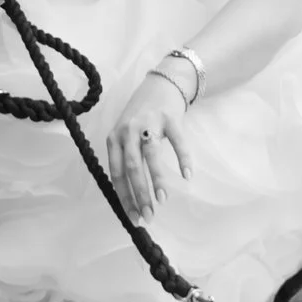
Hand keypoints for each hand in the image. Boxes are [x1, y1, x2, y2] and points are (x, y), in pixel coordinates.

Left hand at [109, 73, 190, 223]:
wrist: (162, 83)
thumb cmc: (142, 116)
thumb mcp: (126, 134)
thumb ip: (125, 158)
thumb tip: (131, 196)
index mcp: (114, 138)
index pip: (116, 173)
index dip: (124, 197)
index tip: (133, 218)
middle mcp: (128, 131)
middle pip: (132, 168)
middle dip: (139, 195)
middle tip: (148, 216)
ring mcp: (149, 123)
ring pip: (150, 156)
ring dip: (156, 180)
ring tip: (162, 201)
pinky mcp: (169, 117)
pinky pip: (177, 141)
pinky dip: (183, 159)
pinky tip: (187, 175)